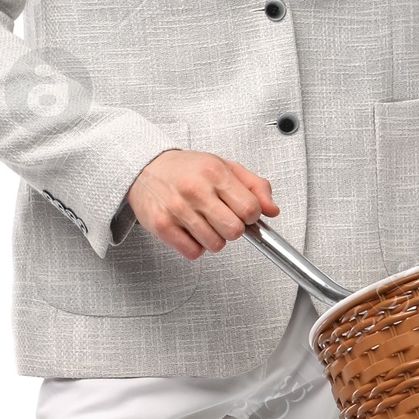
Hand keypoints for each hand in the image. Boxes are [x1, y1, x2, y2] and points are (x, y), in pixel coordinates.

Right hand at [125, 148, 278, 258]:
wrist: (145, 168)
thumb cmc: (187, 169)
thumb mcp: (226, 167)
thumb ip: (255, 186)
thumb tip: (272, 210)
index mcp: (215, 172)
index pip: (250, 209)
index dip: (250, 216)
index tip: (242, 212)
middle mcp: (196, 190)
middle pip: (234, 231)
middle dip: (233, 229)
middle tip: (222, 218)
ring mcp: (177, 209)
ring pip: (215, 245)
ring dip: (214, 238)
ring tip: (204, 222)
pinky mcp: (162, 226)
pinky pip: (193, 252)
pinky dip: (196, 246)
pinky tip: (191, 231)